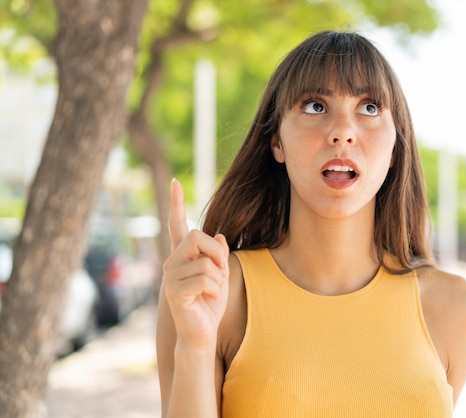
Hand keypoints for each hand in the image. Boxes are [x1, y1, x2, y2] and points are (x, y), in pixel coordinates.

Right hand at [162, 179, 228, 349]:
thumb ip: (218, 256)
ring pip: (206, 262)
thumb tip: (218, 235)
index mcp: (182, 257)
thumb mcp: (220, 276)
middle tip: (219, 274)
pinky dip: (214, 289)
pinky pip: (204, 278)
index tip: (176, 183)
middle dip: (217, 254)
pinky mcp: (173, 291)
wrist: (201, 334)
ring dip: (218, 279)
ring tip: (210, 293)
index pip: (177, 226)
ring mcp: (170, 277)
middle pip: (197, 236)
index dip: (177, 204)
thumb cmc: (210, 306)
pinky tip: (206, 300)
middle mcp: (171, 263)